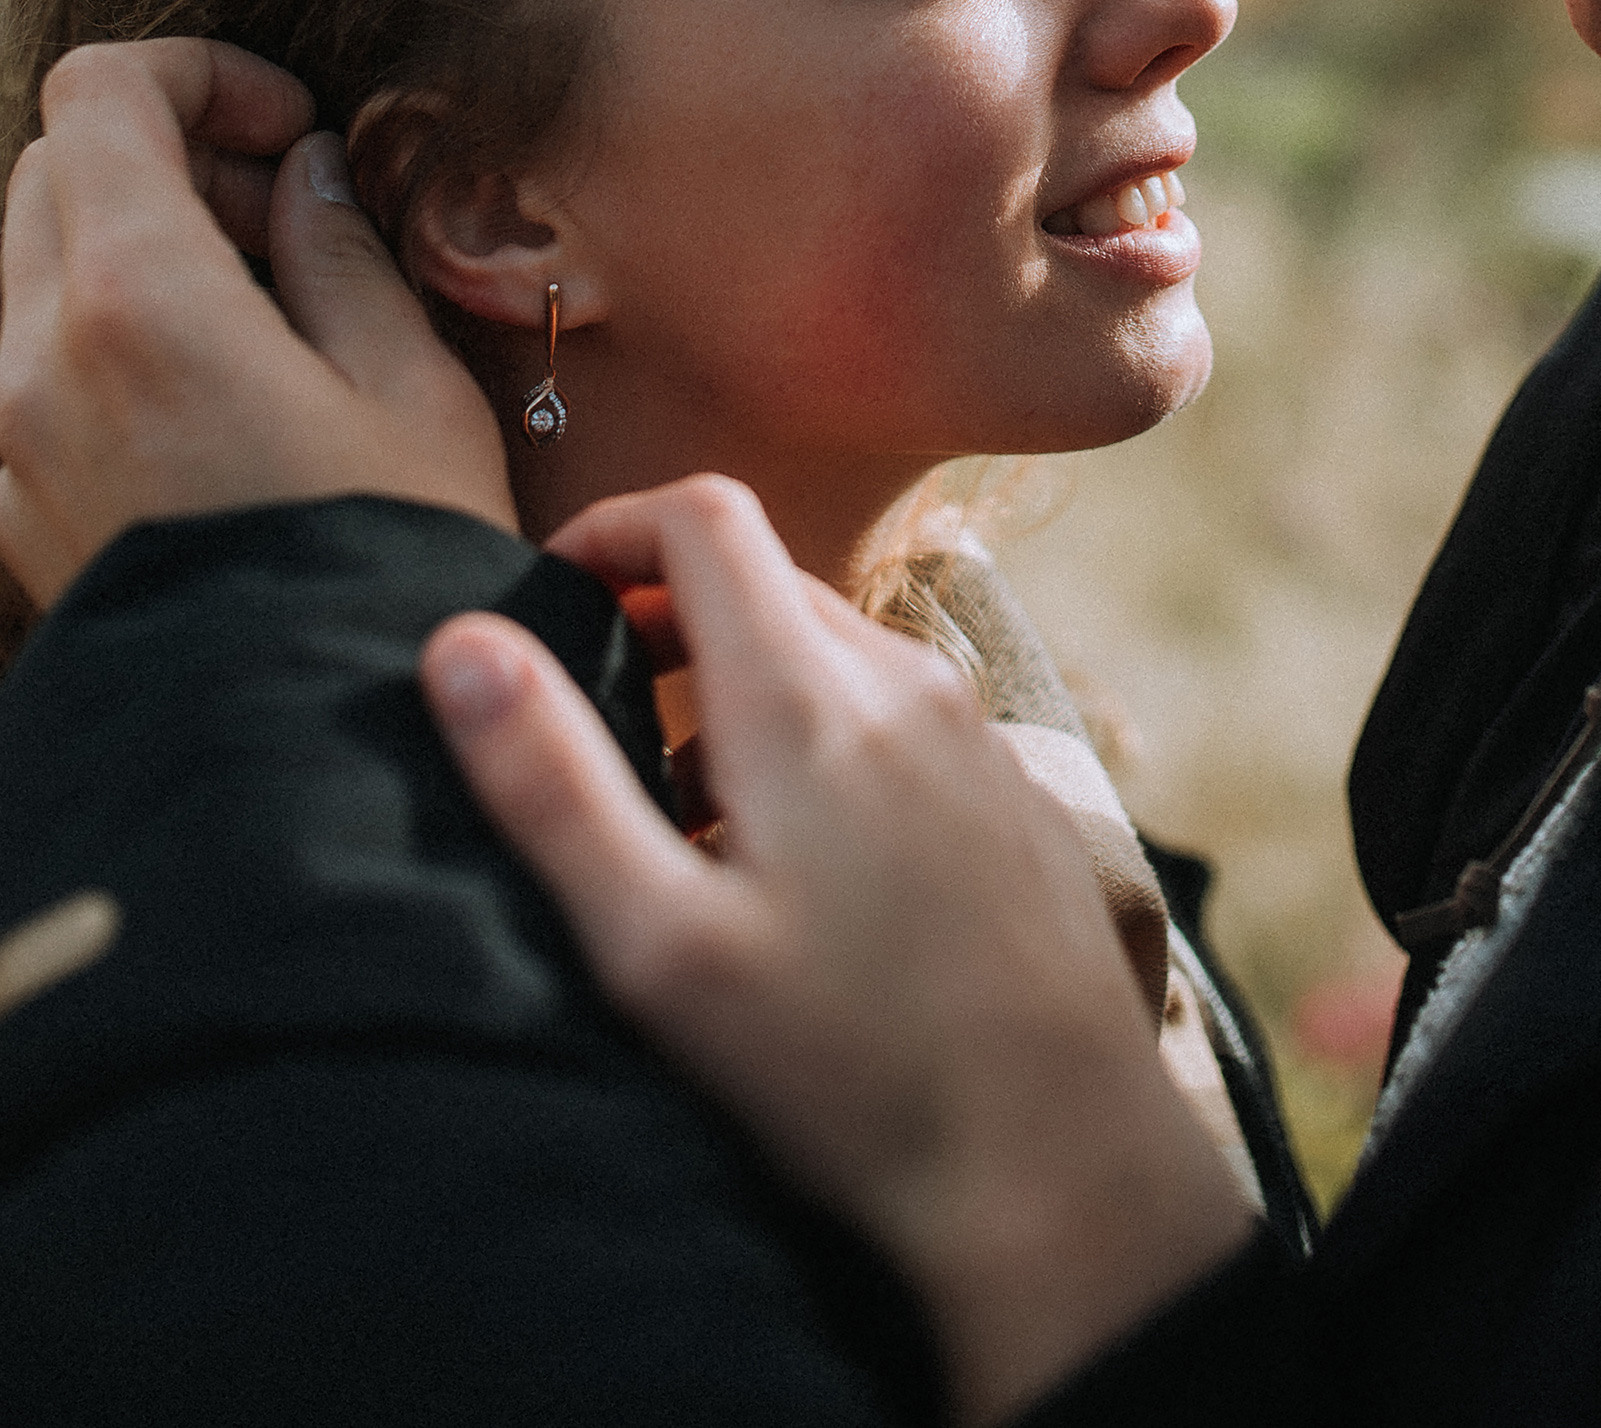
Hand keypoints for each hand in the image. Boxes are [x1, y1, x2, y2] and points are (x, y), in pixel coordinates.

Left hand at [0, 38, 513, 604]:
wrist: (320, 772)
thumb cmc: (387, 575)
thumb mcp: (410, 389)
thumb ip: (341, 252)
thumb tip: (306, 172)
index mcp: (137, 300)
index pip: (99, 93)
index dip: (196, 73)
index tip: (285, 124)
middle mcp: (30, 359)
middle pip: (51, 167)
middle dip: (166, 157)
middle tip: (283, 218)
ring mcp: (0, 443)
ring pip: (23, 263)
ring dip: (124, 244)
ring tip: (251, 311)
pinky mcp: (4, 513)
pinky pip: (15, 371)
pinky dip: (89, 338)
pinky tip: (195, 393)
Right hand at [422, 475, 1254, 1426]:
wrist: (1061, 1162)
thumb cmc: (845, 1071)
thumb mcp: (659, 947)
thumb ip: (551, 783)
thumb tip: (463, 645)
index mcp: (806, 698)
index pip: (704, 515)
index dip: (612, 528)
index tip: (550, 597)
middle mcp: (903, 682)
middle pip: (766, 577)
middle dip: (665, 616)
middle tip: (596, 720)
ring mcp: (975, 732)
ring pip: (833, 648)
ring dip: (743, 687)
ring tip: (686, 821)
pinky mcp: (1014, 792)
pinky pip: (899, 713)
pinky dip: (823, 736)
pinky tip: (800, 867)